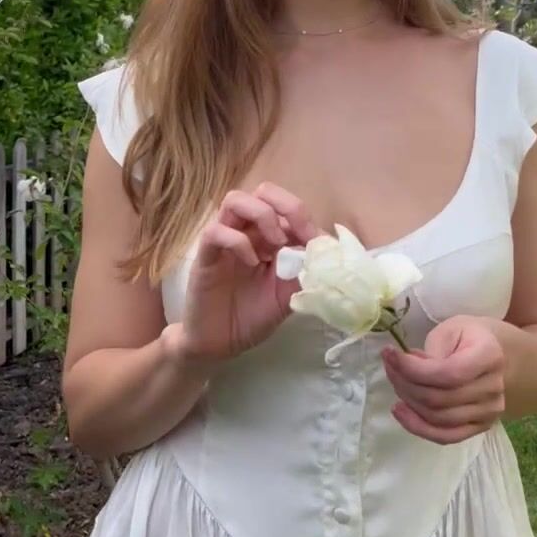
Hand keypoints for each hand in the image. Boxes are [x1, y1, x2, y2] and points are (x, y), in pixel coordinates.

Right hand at [174, 182, 327, 365]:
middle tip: (293, 235)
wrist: (221, 345)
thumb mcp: (289, 293)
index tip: (315, 239)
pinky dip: (237, 241)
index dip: (304, 217)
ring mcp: (224, 241)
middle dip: (284, 205)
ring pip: (235, 200)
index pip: (286, 207)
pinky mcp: (205, 256)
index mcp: (268, 237)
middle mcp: (247, 232)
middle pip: (262, 192)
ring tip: (274, 244)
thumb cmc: (253, 315)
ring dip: (261, 215)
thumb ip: (306, 270)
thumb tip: (330, 251)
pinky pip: (216, 231)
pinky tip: (251, 262)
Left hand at [381, 315, 506, 443]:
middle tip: (389, 366)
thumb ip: (433, 349)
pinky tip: (401, 412)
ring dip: (409, 402)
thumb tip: (409, 370)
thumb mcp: (452, 328)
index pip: (448, 373)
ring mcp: (489, 412)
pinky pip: (446, 436)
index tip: (391, 355)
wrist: (495, 355)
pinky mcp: (480, 427)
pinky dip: (418, 427)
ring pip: (438, 418)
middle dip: (405, 383)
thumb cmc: (469, 337)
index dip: (414, 370)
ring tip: (396, 383)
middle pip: (440, 398)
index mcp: (489, 356)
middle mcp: (493, 388)